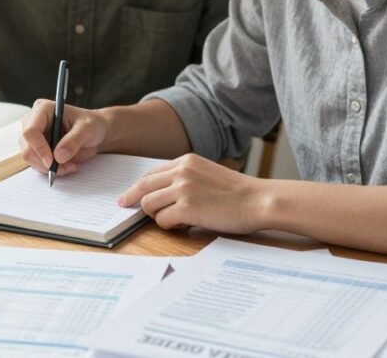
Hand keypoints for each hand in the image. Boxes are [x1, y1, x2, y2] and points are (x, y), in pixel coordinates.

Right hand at [19, 100, 109, 176]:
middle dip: (45, 162)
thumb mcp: (87, 129)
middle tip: (65, 167)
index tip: (52, 162)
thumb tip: (59, 156)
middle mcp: (33, 121)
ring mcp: (33, 137)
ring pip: (31, 158)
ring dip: (49, 167)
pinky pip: (37, 164)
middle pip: (27, 148)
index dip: (39, 148)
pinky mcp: (36, 149)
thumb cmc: (91, 124)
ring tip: (69, 166)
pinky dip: (50, 169)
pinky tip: (66, 166)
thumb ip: (74, 140)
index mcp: (43, 110)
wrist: (94, 132)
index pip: (30, 131)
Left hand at [118, 154, 264, 233]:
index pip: (151, 173)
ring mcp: (183, 189)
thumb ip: (185, 177)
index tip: (129, 195)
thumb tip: (163, 193)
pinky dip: (168, 226)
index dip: (138, 186)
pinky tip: (182, 225)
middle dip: (133, 199)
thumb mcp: (207, 173)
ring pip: (149, 204)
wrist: (258, 200)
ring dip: (156, 216)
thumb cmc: (238, 191)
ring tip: (172, 220)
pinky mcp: (187, 208)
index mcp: (186, 160)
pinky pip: (162, 220)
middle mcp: (181, 172)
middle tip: (127, 208)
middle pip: (143, 186)